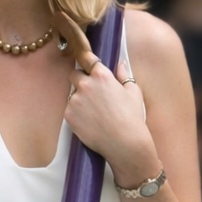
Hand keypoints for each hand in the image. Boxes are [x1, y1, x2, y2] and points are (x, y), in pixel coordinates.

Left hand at [64, 59, 156, 183]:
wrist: (124, 143)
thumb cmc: (132, 117)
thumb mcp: (133, 93)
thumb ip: (124, 75)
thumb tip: (121, 64)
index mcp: (101, 75)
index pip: (86, 59)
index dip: (85, 60)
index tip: (85, 63)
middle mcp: (85, 85)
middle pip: (74, 75)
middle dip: (81, 81)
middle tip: (92, 94)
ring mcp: (75, 100)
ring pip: (72, 95)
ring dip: (79, 99)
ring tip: (94, 113)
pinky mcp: (68, 115)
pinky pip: (70, 110)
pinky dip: (76, 114)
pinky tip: (89, 122)